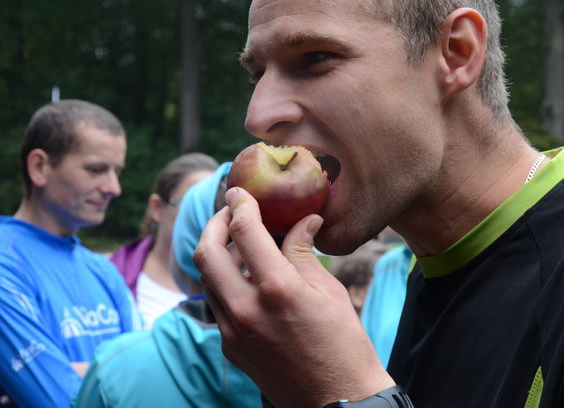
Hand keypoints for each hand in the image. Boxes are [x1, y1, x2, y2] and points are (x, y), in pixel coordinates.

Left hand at [194, 187, 394, 407]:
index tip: (240, 191)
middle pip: (206, 252)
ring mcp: (232, 332)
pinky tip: (247, 276)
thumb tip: (302, 220)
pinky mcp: (229, 348)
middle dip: (215, 224)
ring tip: (239, 242)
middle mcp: (246, 309)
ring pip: (206, 279)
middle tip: (231, 213)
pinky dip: (225, 281)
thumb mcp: (328, 290)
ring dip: (216, 253)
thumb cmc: (343, 343)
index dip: (240, 204)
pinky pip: (217, 303)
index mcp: (277, 289)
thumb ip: (304, 252)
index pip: (245, 231)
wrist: (337, 400)